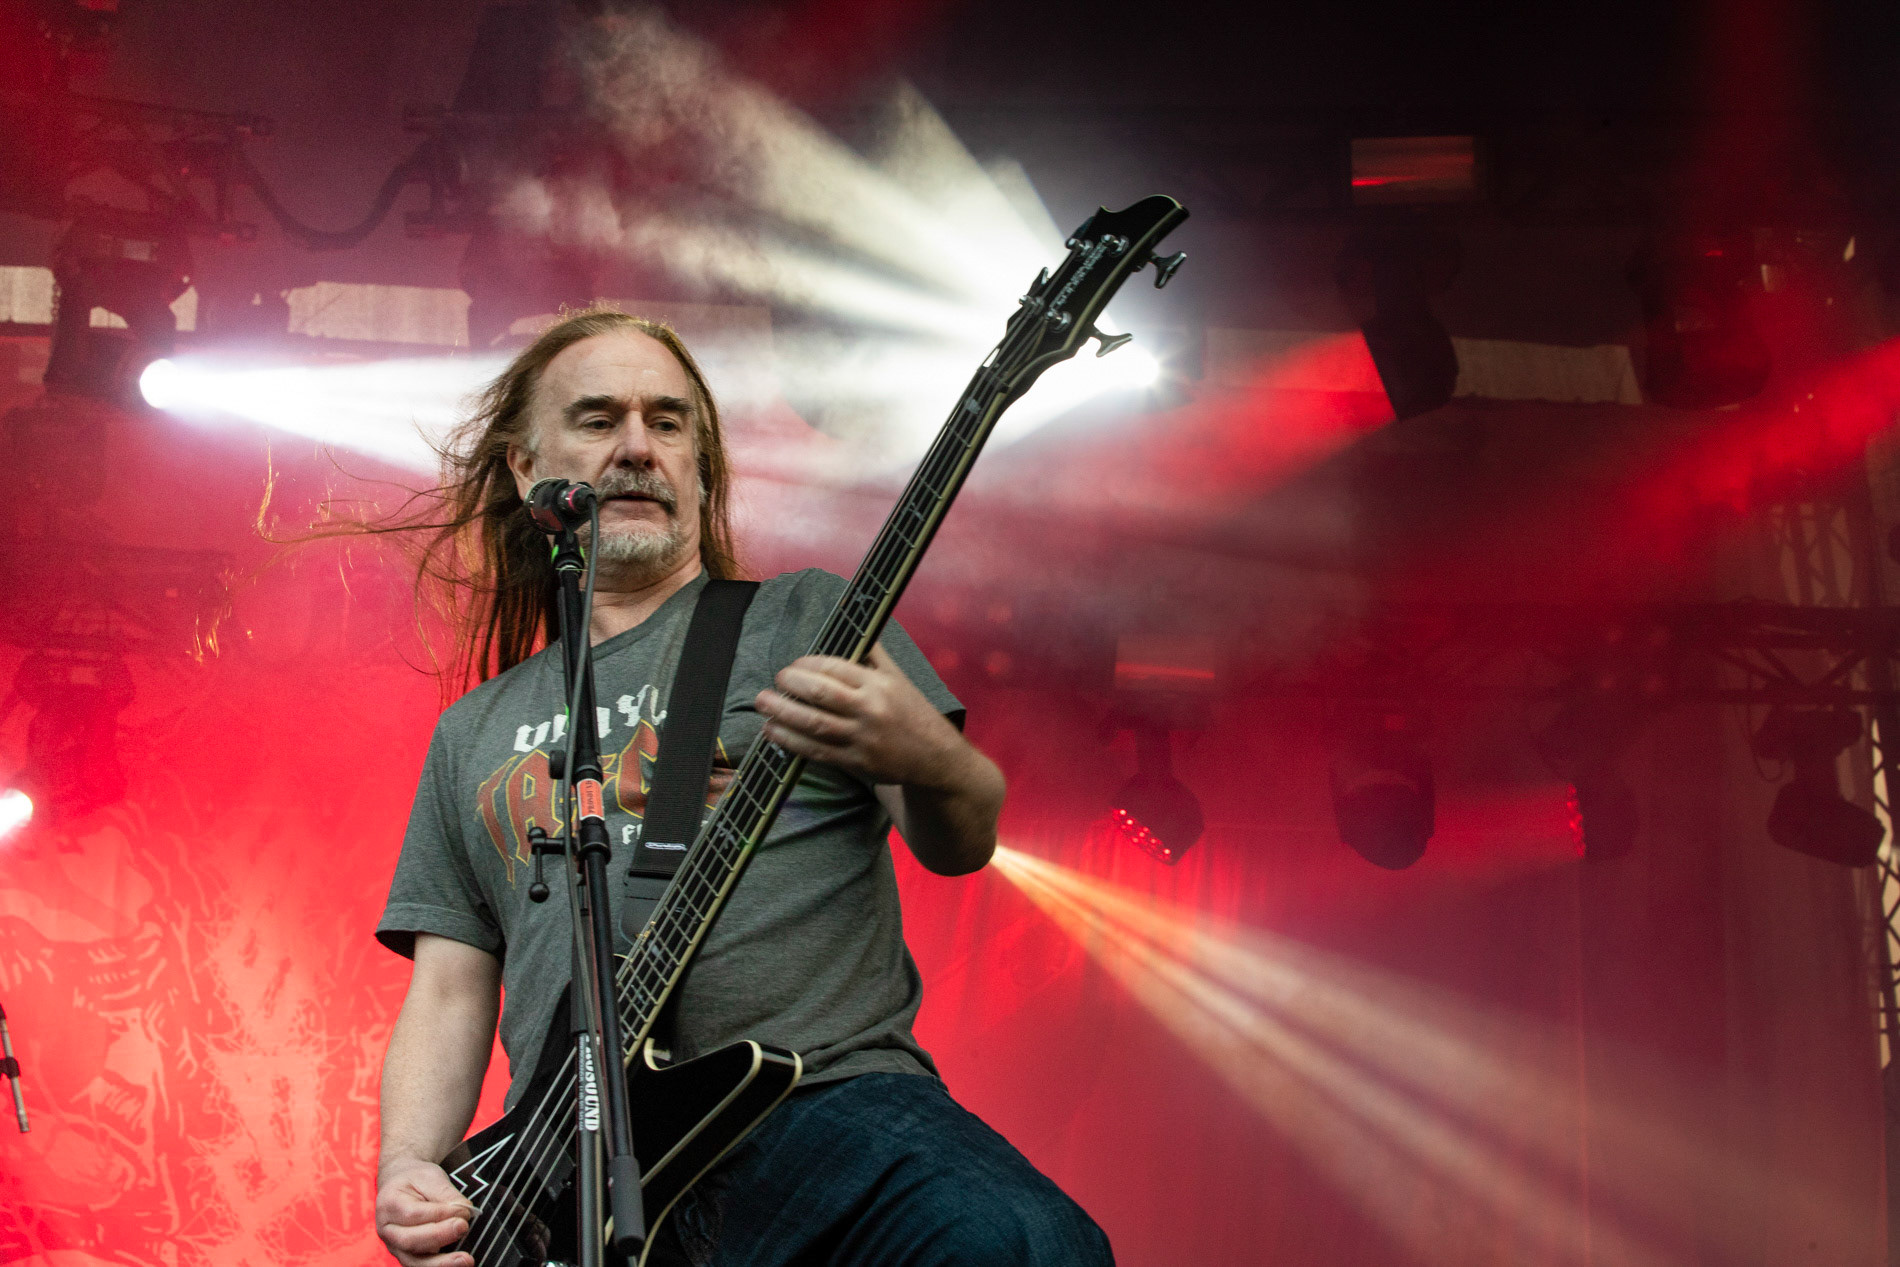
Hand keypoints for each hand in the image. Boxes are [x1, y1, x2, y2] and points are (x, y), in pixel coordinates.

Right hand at [376, 1156, 477, 1266]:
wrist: (400, 1185)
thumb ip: (446, 1194)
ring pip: (414, 1261)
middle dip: (440, 1236)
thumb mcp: (430, 1176)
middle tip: (463, 1227)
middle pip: (410, 1240)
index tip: (464, 1209)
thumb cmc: (415, 1180)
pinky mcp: (408, 1256)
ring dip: (441, 1263)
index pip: (414, 1214)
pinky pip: (421, 1266)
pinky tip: (457, 1264)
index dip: (441, 1214)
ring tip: (465, 1260)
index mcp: (389, 1204)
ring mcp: (395, 1246)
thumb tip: (465, 1211)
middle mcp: (388, 1230)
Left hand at [757, 644, 971, 789]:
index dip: (808, 664)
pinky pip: (816, 750)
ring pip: (813, 723)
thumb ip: (874, 656)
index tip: (794, 665)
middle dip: (791, 684)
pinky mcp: (856, 763)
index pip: (835, 667)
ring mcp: (862, 738)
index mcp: (879, 684)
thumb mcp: (899, 679)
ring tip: (762, 703)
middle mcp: (870, 709)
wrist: (935, 758)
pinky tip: (773, 731)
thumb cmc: (914, 714)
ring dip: (782, 712)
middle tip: (775, 680)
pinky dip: (790, 741)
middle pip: (821, 693)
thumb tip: (855, 628)